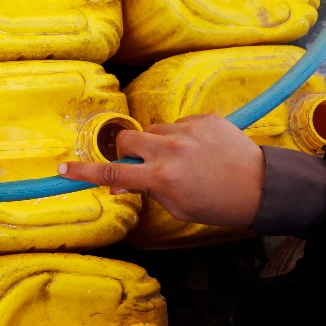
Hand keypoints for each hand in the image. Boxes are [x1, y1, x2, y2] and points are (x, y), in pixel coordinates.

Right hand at [58, 113, 263, 226]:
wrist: (262, 187)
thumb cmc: (218, 205)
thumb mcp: (178, 207)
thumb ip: (147, 190)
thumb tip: (119, 182)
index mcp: (161, 178)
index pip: (112, 173)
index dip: (84, 172)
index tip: (63, 169)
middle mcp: (171, 150)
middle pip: (126, 138)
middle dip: (125, 148)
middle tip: (139, 160)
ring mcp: (188, 131)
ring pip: (154, 129)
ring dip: (157, 142)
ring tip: (182, 158)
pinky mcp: (206, 118)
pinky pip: (180, 123)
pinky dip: (182, 135)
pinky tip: (201, 150)